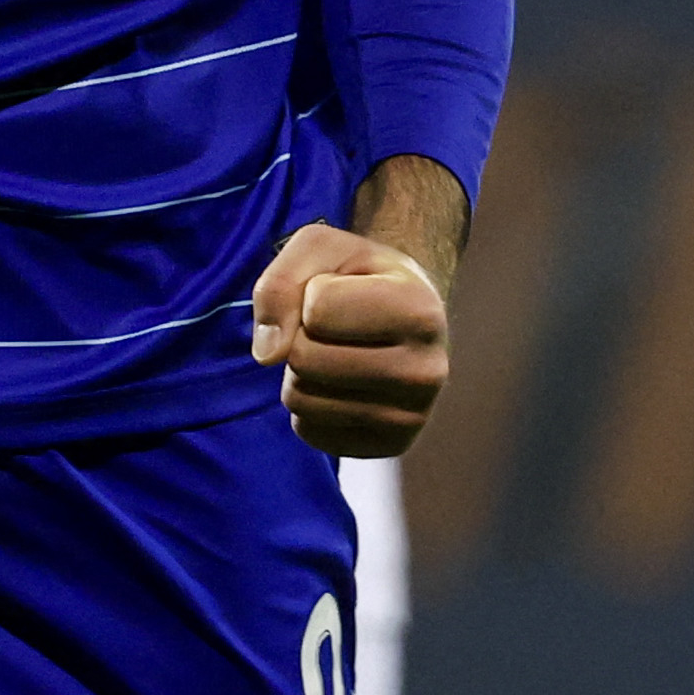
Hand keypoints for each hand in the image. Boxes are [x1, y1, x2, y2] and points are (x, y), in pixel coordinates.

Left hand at [248, 156, 463, 457]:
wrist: (407, 316)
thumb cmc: (360, 275)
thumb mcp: (320, 248)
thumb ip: (281, 282)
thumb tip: (267, 355)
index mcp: (419, 311)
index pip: (316, 309)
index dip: (310, 294)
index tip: (340, 291)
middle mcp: (426, 371)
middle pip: (305, 359)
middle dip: (300, 337)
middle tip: (332, 328)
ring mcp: (412, 416)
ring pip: (302, 400)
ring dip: (301, 374)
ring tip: (337, 353)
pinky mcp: (392, 446)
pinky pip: (310, 431)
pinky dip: (310, 407)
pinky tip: (342, 386)